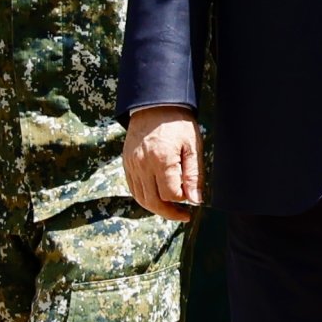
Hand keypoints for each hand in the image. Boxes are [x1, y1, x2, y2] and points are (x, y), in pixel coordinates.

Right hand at [124, 104, 202, 220]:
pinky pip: (134, 188)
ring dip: (157, 208)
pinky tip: (158, 197)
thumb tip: (195, 201)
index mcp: (162, 159)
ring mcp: (132, 165)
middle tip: (184, 215)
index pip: (170, 195)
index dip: (182, 200)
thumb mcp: (192, 146)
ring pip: (141, 198)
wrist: (154, 105)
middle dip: (170, 213)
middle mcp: (143, 165)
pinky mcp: (126, 164)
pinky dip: (145, 198)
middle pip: (153, 202)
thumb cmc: (178, 124)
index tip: (192, 198)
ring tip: (172, 209)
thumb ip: (193, 175)